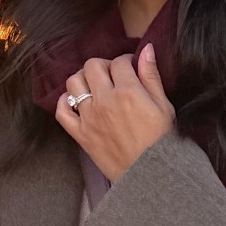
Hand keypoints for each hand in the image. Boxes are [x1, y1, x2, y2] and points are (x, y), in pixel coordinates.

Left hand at [55, 44, 175, 181]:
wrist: (150, 176)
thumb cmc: (162, 142)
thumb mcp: (164, 106)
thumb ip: (152, 76)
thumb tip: (146, 49)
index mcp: (128, 92)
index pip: (119, 62)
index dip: (125, 61)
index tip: (130, 68)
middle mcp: (105, 101)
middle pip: (92, 66)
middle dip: (103, 65)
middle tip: (112, 74)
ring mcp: (89, 117)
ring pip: (74, 82)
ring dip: (83, 79)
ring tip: (94, 85)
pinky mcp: (80, 134)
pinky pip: (62, 111)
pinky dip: (65, 102)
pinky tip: (76, 101)